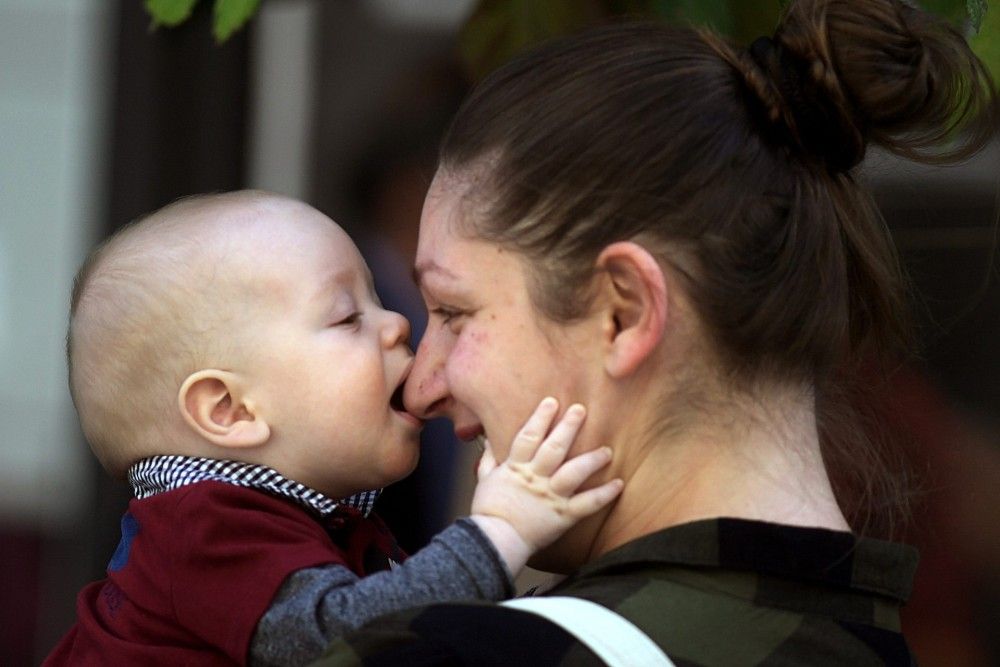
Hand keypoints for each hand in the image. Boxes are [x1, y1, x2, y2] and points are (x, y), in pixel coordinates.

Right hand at [469, 397, 623, 575]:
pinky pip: (587, 504)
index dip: (540, 418)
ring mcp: (550, 496)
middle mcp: (535, 478)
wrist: (493, 542)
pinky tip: (619, 484)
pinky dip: (604, 495)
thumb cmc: (488, 511)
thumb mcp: (484, 480)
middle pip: (554, 448)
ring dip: (591, 459)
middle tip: (581, 410)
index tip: (552, 402)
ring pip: (574, 473)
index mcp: (516, 468)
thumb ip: (489, 459)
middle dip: (568, 427)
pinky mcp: (563, 516)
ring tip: (607, 450)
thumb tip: (489, 441)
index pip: (529, 437)